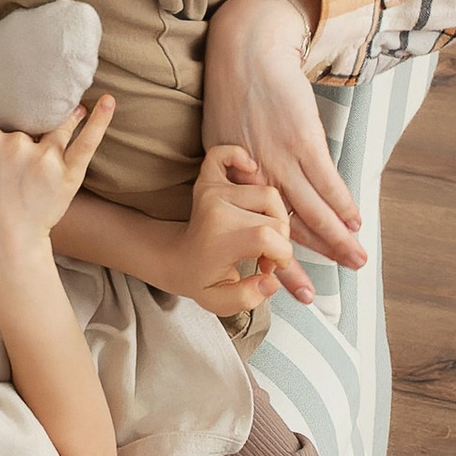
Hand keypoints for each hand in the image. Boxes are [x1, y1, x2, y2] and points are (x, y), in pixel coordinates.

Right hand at [0, 96, 113, 266]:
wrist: (3, 242)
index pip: (1, 125)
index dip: (3, 140)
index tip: (2, 157)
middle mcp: (14, 143)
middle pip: (28, 128)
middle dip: (29, 141)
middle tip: (24, 165)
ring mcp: (43, 158)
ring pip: (57, 130)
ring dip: (68, 117)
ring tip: (74, 110)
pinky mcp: (67, 173)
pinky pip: (86, 143)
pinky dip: (99, 121)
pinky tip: (109, 102)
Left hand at [171, 142, 298, 314]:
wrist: (173, 257)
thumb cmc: (198, 277)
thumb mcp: (220, 301)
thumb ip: (247, 298)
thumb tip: (271, 280)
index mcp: (221, 238)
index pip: (269, 237)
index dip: (281, 255)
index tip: (272, 267)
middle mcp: (217, 208)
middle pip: (275, 215)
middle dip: (280, 240)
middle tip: (266, 255)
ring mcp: (212, 190)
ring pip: (268, 193)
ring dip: (275, 214)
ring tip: (264, 233)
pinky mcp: (208, 178)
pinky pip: (224, 153)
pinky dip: (239, 157)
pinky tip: (249, 172)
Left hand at [207, 0, 366, 271]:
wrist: (248, 48)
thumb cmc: (236, 93)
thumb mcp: (222, 138)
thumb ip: (237, 172)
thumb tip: (255, 202)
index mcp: (229, 179)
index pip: (251, 229)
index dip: (266, 259)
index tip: (277, 287)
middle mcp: (253, 175)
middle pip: (281, 230)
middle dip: (299, 265)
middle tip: (312, 298)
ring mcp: (280, 158)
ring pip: (310, 211)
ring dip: (335, 241)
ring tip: (354, 262)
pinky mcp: (303, 140)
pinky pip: (327, 182)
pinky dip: (343, 205)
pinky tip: (354, 224)